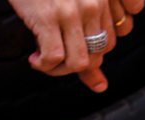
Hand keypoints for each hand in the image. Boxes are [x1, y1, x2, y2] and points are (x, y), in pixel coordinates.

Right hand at [8, 0, 144, 91]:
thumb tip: (101, 87)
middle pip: (95, 58)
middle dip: (73, 66)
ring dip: (59, 70)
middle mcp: (92, 5)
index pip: (109, 45)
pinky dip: (43, 65)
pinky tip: (34, 58)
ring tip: (44, 61)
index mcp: (101, 0)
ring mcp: (71, 11)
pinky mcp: (48, 17)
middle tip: (53, 60)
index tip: (69, 50)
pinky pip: (54, 57)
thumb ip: (89, 42)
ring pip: (78, 62)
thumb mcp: (72, 6)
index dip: (89, 55)